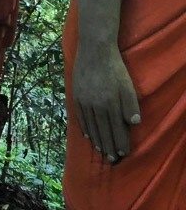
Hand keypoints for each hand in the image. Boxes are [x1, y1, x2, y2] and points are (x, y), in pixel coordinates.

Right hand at [72, 44, 139, 161]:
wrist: (94, 51)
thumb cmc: (115, 68)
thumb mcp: (129, 86)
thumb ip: (131, 105)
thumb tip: (133, 123)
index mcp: (111, 104)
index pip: (116, 129)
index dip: (120, 143)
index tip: (123, 154)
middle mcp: (96, 106)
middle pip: (103, 131)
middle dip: (108, 146)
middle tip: (111, 159)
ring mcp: (84, 101)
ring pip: (91, 126)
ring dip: (96, 140)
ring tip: (100, 150)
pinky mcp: (76, 96)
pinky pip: (80, 116)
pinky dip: (84, 128)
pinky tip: (87, 135)